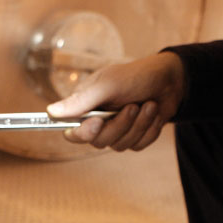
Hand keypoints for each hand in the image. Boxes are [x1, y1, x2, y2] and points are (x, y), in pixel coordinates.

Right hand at [46, 52, 185, 150]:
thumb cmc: (137, 76)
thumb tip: (51, 112)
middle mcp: (98, 120)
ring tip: (148, 105)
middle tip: (133, 106)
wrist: (171, 80)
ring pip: (120, 145)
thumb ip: (81, 100)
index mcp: (86, 106)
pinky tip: (154, 114)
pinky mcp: (133, 137)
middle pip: (99, 142)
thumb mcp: (109, 84)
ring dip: (139, 125)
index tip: (98, 122)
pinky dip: (149, 130)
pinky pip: (137, 146)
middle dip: (120, 125)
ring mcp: (116, 130)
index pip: (72, 132)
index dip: (83, 133)